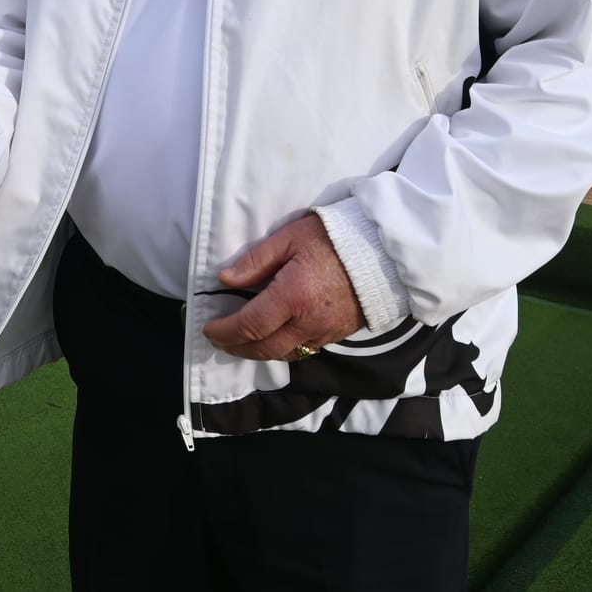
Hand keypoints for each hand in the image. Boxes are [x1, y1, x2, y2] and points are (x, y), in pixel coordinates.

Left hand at [199, 213, 364, 360]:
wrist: (383, 250)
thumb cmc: (333, 237)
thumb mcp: (289, 238)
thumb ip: (256, 261)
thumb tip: (226, 279)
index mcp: (293, 296)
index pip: (250, 326)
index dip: (226, 332)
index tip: (209, 329)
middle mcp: (308, 322)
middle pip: (265, 348)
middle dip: (238, 348)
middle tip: (220, 342)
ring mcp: (326, 332)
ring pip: (285, 354)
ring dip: (260, 352)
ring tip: (242, 343)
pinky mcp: (339, 334)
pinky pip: (305, 350)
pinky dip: (284, 350)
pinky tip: (275, 339)